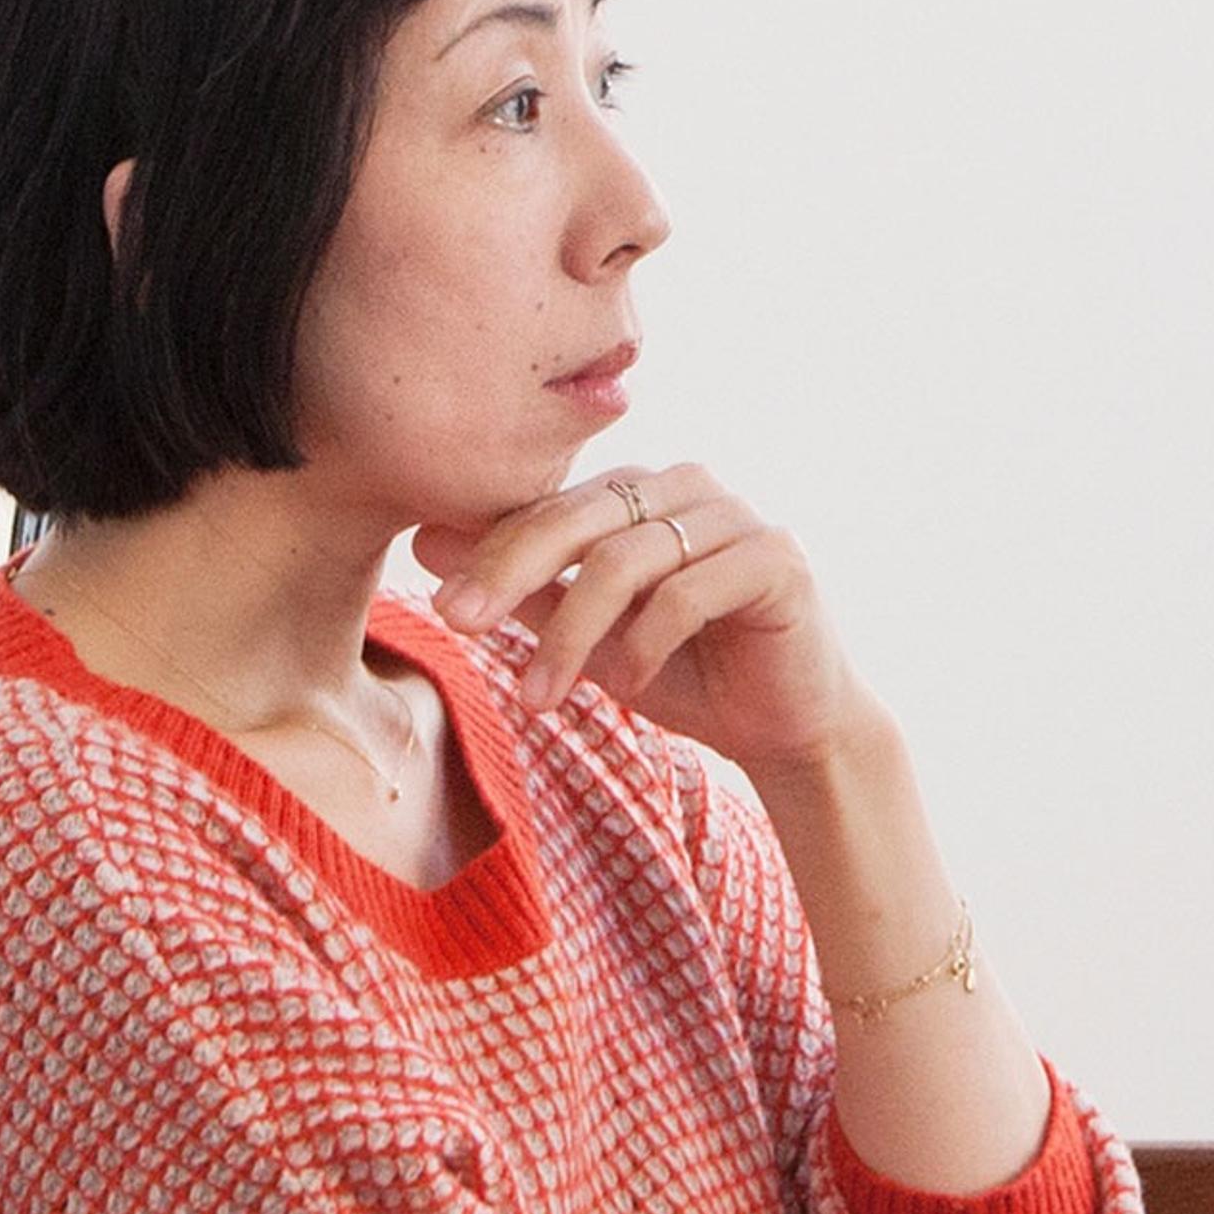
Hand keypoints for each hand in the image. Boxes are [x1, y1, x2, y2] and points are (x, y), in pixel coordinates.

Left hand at [411, 465, 866, 777]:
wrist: (788, 726)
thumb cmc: (687, 673)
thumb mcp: (590, 638)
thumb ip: (523, 591)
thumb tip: (424, 544)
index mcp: (641, 492)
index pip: (551, 506)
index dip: (490, 553)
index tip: (441, 607)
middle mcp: (688, 487)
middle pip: (580, 518)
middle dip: (511, 573)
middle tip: (459, 624)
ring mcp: (736, 518)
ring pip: (626, 560)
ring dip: (571, 634)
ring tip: (541, 697)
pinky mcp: (776, 560)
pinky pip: (687, 593)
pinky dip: (644, 645)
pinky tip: (629, 689)